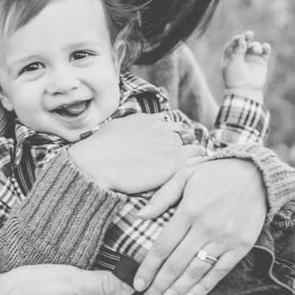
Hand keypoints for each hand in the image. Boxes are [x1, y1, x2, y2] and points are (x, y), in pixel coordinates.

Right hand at [69, 113, 203, 192]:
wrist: (98, 162)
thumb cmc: (100, 149)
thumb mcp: (116, 128)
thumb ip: (131, 127)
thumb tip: (133, 131)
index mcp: (147, 120)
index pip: (168, 123)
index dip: (169, 135)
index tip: (167, 146)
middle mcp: (161, 128)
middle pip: (182, 133)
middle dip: (182, 144)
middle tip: (178, 160)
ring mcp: (170, 144)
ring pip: (193, 146)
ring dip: (191, 155)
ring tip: (187, 168)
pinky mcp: (174, 162)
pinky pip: (196, 158)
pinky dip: (195, 164)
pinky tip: (190, 174)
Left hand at [133, 158, 265, 294]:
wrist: (255, 175)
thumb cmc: (214, 173)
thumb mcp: (184, 174)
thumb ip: (162, 196)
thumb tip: (140, 215)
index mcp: (189, 210)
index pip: (163, 245)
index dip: (148, 267)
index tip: (137, 283)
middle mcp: (206, 228)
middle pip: (176, 264)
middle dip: (159, 286)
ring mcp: (224, 239)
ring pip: (196, 272)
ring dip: (177, 292)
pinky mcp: (240, 247)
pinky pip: (219, 272)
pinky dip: (203, 287)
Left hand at [222, 31, 270, 97]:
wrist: (245, 90)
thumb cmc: (235, 77)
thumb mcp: (233, 63)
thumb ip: (238, 50)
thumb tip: (242, 38)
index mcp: (230, 56)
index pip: (233, 44)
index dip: (236, 40)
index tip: (240, 38)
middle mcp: (241, 56)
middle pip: (244, 43)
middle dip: (246, 37)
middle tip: (249, 34)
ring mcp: (251, 58)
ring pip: (254, 46)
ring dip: (256, 45)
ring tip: (256, 50)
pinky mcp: (261, 62)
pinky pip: (264, 52)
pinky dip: (266, 48)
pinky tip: (265, 47)